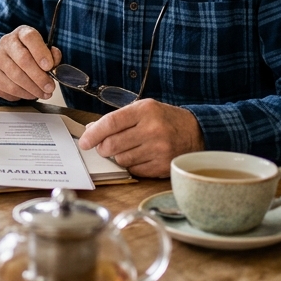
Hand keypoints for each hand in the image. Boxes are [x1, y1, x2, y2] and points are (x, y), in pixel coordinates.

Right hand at [0, 25, 60, 101]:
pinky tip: (33, 94)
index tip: (49, 66)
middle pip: (23, 59)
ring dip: (33, 88)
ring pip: (16, 76)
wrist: (7, 63)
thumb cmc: (30, 56)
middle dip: (39, 76)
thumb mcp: (43, 51)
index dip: (40, 52)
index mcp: (21, 33)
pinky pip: (10, 87)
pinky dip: (24, 94)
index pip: (30, 37)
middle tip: (50, 87)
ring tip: (44, 93)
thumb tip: (54, 62)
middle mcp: (6, 43)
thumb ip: (52, 55)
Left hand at [77, 99, 204, 177]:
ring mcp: (158, 150)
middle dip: (103, 148)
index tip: (84, 142)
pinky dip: (132, 165)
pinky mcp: (162, 166)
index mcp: (145, 111)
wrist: (196, 132)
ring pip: (121, 160)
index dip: (93, 134)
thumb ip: (117, 118)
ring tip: (129, 148)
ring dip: (119, 156)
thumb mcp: (143, 109)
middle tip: (104, 146)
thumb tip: (91, 129)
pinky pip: (134, 170)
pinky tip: (141, 156)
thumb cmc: (165, 119)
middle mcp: (152, 130)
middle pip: (112, 145)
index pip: (110, 123)